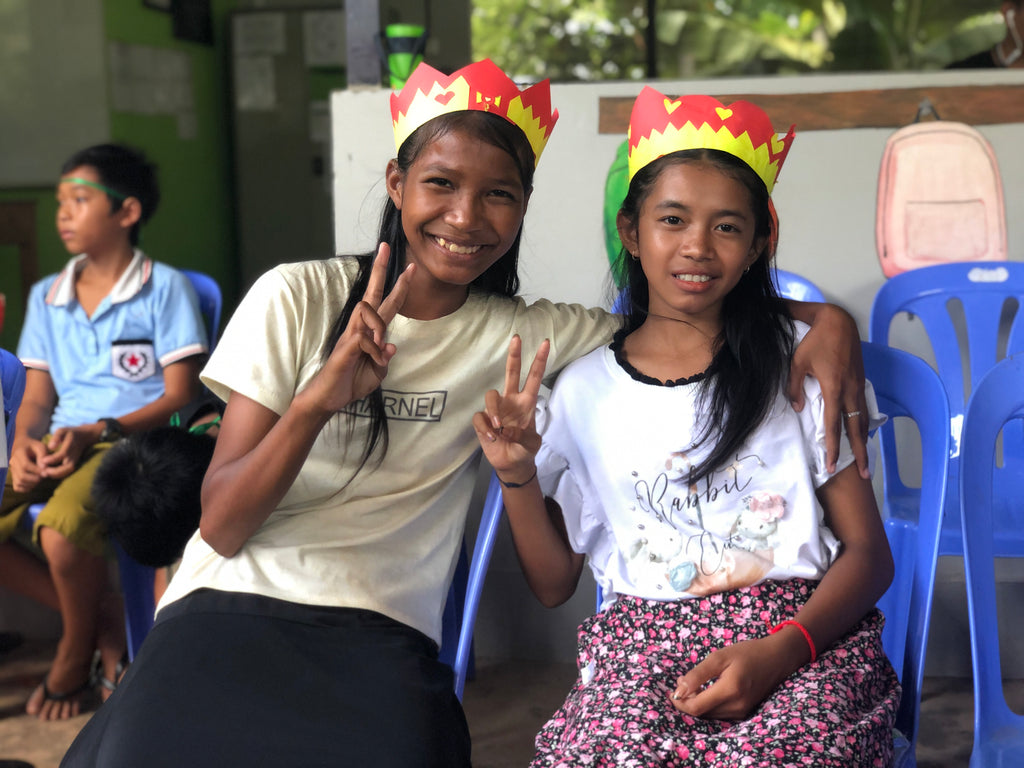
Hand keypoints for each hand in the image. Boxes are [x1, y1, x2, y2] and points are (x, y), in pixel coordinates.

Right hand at [8, 439, 46, 492]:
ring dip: (32, 484)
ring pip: (19, 482)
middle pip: (22, 476)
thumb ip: (42, 455)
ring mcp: (12, 470)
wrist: (22, 446)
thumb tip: (44, 467)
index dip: (36, 471)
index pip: (25, 465)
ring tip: (40, 478)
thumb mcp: (40, 446)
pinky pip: (17, 487)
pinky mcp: (13, 476)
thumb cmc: (33, 446)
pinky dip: (26, 488)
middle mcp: (13, 463)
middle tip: (44, 476)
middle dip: (35, 479)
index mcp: (19, 453)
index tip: (46, 472)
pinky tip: (34, 483)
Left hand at [38, 425, 100, 479]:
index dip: (52, 459)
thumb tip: (50, 447)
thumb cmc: (70, 433)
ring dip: (56, 475)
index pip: (62, 454)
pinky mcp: (74, 464)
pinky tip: (49, 473)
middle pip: (67, 467)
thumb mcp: (63, 430)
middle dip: (55, 471)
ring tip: (45, 473)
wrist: (84, 437)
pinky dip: (59, 475)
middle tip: (43, 471)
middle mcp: (74, 455)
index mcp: (71, 445)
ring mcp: (75, 460)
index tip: (42, 460)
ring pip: (68, 471)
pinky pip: (67, 472)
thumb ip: (57, 437)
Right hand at [298, 243, 413, 417]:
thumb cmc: (351, 382)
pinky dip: (374, 352)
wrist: (328, 398)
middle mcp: (360, 328)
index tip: (410, 268)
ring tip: (380, 346)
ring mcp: (352, 336)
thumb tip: (391, 345)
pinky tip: (372, 361)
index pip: (386, 304)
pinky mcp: (346, 348)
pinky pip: (365, 340)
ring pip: (369, 312)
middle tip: (387, 247)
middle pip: (372, 294)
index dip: (399, 287)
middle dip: (381, 271)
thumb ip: (384, 358)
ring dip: (380, 326)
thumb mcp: (377, 372)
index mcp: (370, 332)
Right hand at [472, 335, 549, 483]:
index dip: (539, 361)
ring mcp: (496, 410)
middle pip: (511, 372)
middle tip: (516, 338)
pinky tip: (492, 438)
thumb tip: (507, 430)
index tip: (545, 343)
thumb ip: (524, 436)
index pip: (534, 377)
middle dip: (514, 355)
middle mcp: (511, 401)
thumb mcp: (532, 444)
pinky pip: (480, 417)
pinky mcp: (483, 421)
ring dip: (494, 412)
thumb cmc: (524, 449)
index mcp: (527, 403)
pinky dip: (485, 428)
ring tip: (500, 430)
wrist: (512, 463)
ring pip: (491, 396)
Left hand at [669, 631, 806, 720]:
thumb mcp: (719, 657)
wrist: (776, 658)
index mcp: (730, 690)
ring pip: (709, 715)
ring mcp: (741, 711)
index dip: (679, 702)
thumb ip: (698, 674)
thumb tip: (679, 689)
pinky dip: (708, 704)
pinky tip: (706, 689)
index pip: (696, 707)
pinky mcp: (743, 712)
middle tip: (682, 681)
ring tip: (693, 683)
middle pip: (701, 713)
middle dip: (687, 701)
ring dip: (696, 703)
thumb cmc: (747, 653)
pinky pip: (719, 713)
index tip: (671, 690)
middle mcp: (736, 706)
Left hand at [788, 304, 868, 477]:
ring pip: (864, 419)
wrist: (837, 321)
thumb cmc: (814, 341)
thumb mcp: (797, 363)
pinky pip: (864, 407)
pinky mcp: (860, 380)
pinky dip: (864, 423)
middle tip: (864, 475)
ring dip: (864, 440)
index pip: (834, 425)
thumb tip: (797, 409)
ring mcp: (858, 385)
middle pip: (856, 429)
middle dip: (859, 453)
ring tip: (864, 459)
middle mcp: (851, 390)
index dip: (833, 447)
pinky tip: (862, 432)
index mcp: (834, 388)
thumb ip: (795, 388)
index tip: (832, 465)